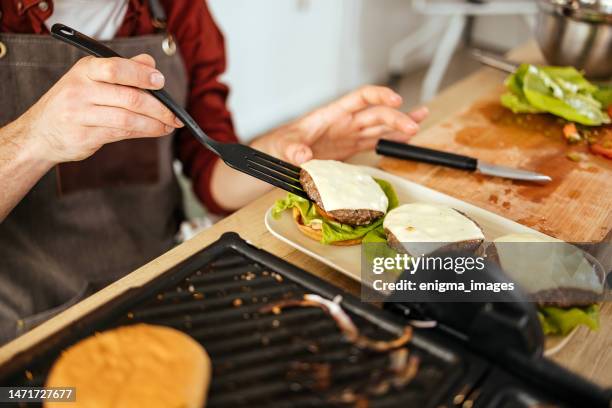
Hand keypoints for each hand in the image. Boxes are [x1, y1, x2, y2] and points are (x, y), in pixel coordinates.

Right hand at [18, 54, 182, 162]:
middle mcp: (80, 89)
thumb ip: (121, 70)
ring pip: (128, 118)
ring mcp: (80, 114)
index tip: (161, 82)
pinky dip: (144, 132)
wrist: (39, 133)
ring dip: (155, 124)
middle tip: (175, 114)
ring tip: (169, 125)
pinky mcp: (85, 136)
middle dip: (159, 107)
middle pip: (129, 97)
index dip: (142, 75)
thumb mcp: (90, 79)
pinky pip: (121, 133)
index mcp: (84, 70)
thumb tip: (150, 63)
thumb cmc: (73, 102)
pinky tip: (156, 131)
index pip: (116, 67)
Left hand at [255, 85, 427, 163]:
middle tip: (413, 126)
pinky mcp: (350, 150)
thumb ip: (293, 149)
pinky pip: (374, 143)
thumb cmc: (278, 145)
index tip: (395, 101)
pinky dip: (390, 141)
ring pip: (380, 127)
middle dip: (396, 118)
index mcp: (331, 114)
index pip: (360, 98)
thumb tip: (302, 155)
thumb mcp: (282, 146)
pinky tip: (405, 139)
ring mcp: (349, 136)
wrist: (276, 157)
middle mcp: (344, 123)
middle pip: (376, 114)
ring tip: (421, 120)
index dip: (379, 96)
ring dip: (400, 125)